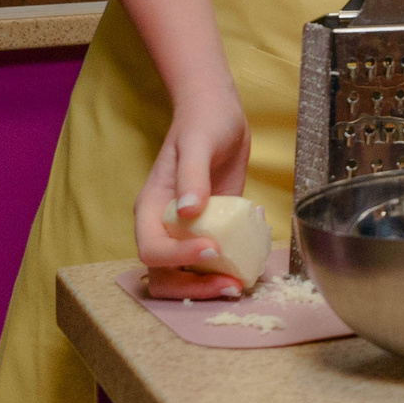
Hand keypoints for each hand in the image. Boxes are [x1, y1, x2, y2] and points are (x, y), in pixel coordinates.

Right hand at [135, 85, 251, 297]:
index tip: (212, 248)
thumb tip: (188, 211)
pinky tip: (252, 259)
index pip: (152, 248)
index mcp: (151, 208)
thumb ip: (192, 176)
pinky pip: (213, 258)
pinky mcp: (212, 228)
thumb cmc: (203, 123)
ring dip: (209, 285)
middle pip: (163, 273)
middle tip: (230, 286)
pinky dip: (228, 266)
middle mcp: (164, 225)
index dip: (178, 257)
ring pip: (186, 273)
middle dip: (193, 287)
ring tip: (239, 284)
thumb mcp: (198, 143)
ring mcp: (187, 230)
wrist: (218, 114)